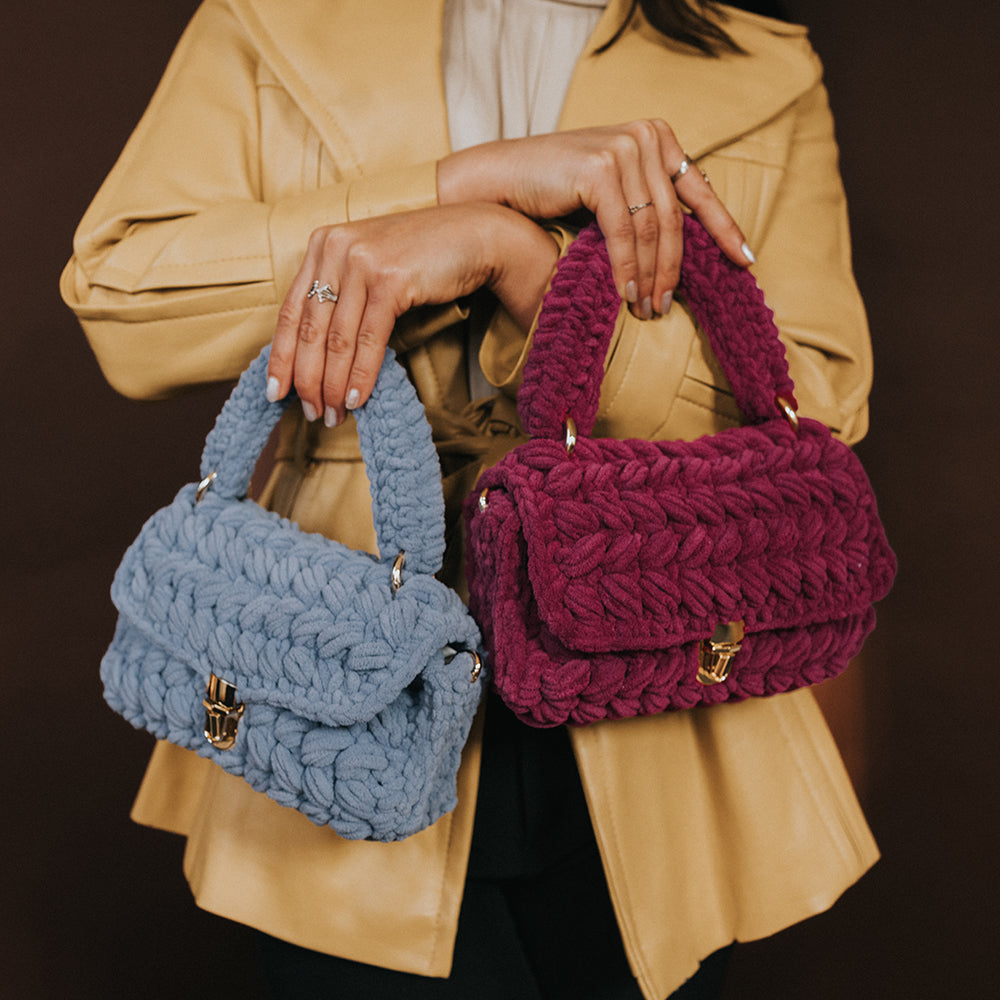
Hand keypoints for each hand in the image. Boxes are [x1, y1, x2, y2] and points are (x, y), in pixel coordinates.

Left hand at [267, 204, 558, 424]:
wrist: (474, 236)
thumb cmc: (423, 259)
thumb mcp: (370, 269)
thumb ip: (342, 297)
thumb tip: (318, 357)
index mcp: (322, 245)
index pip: (291, 311)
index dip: (281, 357)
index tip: (275, 393)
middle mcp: (334, 248)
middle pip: (309, 329)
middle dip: (307, 379)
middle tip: (312, 413)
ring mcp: (361, 261)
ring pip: (336, 339)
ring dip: (332, 385)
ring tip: (333, 415)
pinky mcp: (390, 279)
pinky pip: (368, 339)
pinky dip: (361, 374)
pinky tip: (355, 399)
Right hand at [437, 120, 752, 318]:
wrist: (499, 179)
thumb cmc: (552, 191)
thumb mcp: (611, 191)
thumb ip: (644, 204)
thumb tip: (678, 250)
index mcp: (657, 136)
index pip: (698, 190)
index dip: (724, 228)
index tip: (745, 261)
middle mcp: (646, 135)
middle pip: (674, 218)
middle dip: (674, 270)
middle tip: (667, 307)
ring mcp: (624, 148)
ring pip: (651, 229)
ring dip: (650, 276)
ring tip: (647, 309)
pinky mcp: (600, 168)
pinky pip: (623, 232)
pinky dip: (626, 268)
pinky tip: (625, 294)